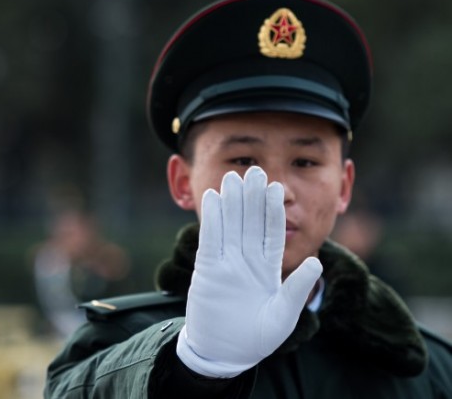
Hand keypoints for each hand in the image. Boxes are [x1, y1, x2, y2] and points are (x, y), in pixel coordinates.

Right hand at [176, 166, 322, 377]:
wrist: (224, 352)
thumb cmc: (257, 338)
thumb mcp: (283, 316)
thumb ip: (296, 290)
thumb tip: (316, 263)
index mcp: (267, 268)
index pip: (272, 233)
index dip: (273, 210)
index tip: (276, 187)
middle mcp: (247, 260)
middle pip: (250, 223)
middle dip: (252, 198)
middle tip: (255, 171)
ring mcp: (226, 263)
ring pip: (230, 226)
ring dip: (231, 202)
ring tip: (233, 178)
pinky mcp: (207, 269)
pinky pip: (210, 239)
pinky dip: (212, 219)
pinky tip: (214, 198)